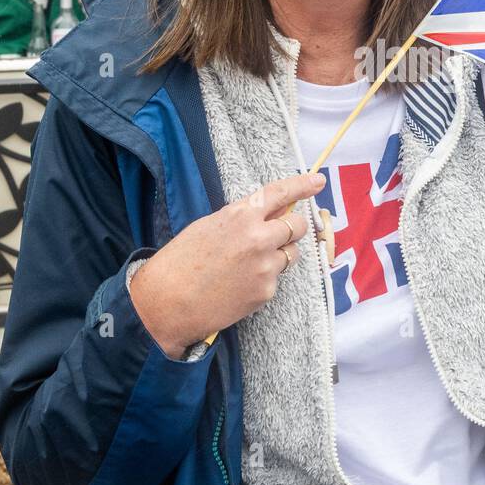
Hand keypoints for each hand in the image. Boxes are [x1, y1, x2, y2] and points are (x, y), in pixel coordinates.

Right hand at [129, 171, 323, 357]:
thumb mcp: (208, 226)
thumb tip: (267, 215)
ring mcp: (265, 265)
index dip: (302, 185)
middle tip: (280, 234)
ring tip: (248, 265)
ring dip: (280, 255)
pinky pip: (276, 279)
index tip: (318, 181)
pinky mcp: (266, 291)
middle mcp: (258, 237)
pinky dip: (264, 280)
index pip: (280, 193)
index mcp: (240, 215)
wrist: (167, 303)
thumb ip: (241, 219)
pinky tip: (239, 286)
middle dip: (293, 227)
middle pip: (298, 225)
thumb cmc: (181, 262)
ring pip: (292, 254)